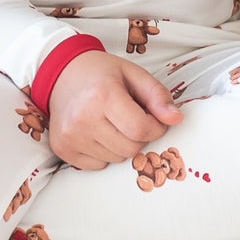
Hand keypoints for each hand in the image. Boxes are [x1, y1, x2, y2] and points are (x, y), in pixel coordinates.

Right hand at [44, 49, 182, 170]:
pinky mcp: (62, 149)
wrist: (63, 73)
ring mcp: (70, 136)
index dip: (156, 127)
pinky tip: (98, 132)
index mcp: (103, 95)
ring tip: (112, 122)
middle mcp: (83, 118)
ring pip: (116, 159)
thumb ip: (158, 95)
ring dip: (122, 145)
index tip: (153, 118)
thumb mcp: (133, 74)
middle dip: (139, 137)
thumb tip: (176, 119)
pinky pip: (98, 166)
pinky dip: (105, 153)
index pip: (141, 129)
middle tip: (131, 119)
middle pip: (130, 148)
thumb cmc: (101, 73)